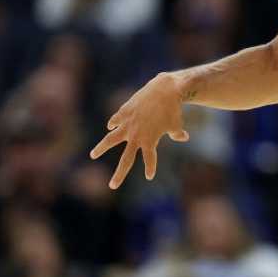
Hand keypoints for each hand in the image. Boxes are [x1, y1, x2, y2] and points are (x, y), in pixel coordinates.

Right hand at [89, 73, 189, 188]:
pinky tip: (110, 126)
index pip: (149, 159)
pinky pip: (115, 120)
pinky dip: (112, 123)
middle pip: (125, 159)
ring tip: (93, 155)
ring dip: (101, 148)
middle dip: (119, 174)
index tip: (149, 176)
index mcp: (150, 140)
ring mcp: (128, 124)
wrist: (164, 90)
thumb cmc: (173, 109)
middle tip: (112, 186)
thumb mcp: (177, 124)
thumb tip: (184, 137)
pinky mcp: (124, 112)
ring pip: (110, 140)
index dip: (150, 167)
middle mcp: (136, 135)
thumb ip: (177, 134)